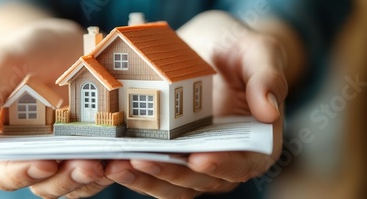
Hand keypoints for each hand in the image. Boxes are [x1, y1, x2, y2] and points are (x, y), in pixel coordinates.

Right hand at [0, 18, 113, 196]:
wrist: (64, 46)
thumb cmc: (28, 52)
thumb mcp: (3, 61)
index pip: (0, 170)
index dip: (19, 173)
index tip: (44, 163)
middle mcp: (29, 155)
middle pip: (41, 184)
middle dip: (64, 179)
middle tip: (88, 165)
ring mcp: (61, 155)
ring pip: (71, 183)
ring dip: (90, 179)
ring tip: (112, 163)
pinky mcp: (87, 151)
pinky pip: (97, 170)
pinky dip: (110, 169)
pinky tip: (124, 158)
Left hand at [105, 11, 287, 197]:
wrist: (206, 47)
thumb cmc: (236, 48)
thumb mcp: (256, 50)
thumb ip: (267, 76)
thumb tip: (270, 111)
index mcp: (256, 142)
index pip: (244, 164)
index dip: (223, 165)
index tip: (198, 159)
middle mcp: (226, 157)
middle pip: (200, 179)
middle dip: (170, 173)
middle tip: (141, 161)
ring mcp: (194, 158)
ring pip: (172, 182)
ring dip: (145, 177)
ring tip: (117, 164)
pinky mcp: (169, 153)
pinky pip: (153, 168)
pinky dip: (133, 169)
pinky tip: (111, 158)